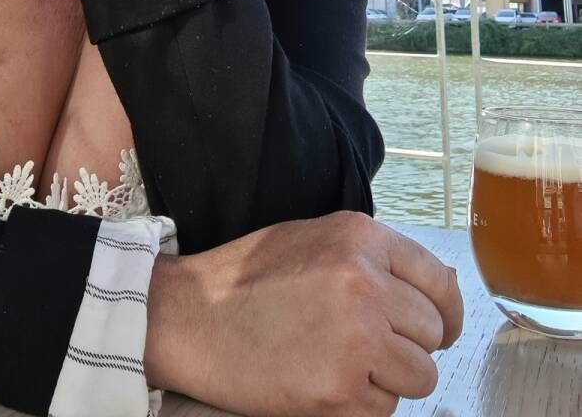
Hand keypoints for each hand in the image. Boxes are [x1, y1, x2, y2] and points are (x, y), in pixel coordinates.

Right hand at [163, 211, 463, 416]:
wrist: (192, 316)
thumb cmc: (246, 278)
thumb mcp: (314, 240)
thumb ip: (373, 258)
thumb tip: (436, 287)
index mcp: (360, 238)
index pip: (439, 281)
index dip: (446, 312)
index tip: (442, 329)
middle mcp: (366, 283)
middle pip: (433, 333)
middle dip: (409, 346)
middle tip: (368, 346)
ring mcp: (356, 338)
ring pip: (419, 377)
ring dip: (389, 379)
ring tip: (342, 362)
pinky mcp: (341, 389)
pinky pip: (384, 409)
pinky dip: (361, 403)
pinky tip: (322, 379)